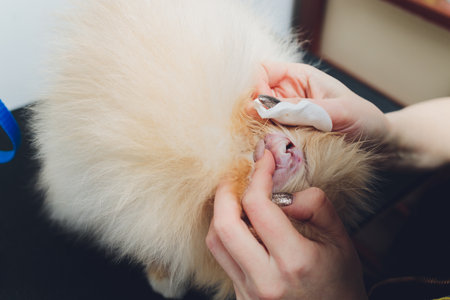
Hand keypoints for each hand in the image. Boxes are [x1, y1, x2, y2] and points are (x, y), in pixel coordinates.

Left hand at [206, 150, 367, 298]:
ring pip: (216, 241)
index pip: (258, 206)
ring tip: (236, 197)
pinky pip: (223, 258)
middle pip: (224, 224)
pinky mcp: (241, 297)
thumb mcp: (341, 242)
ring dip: (221, 212)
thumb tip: (285, 193)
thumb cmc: (340, 283)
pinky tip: (243, 225)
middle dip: (225, 191)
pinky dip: (227, 233)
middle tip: (237, 176)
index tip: (264, 160)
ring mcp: (249, 291)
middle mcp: (266, 279)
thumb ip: (317, 207)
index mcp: (295, 262)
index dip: (258, 175)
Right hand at [251, 61, 388, 141]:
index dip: (256, 85)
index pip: (262, 70)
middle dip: (253, 112)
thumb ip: (306, 108)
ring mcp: (284, 117)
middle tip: (264, 130)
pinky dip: (265, 143)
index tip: (263, 107)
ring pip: (256, 118)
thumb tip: (268, 108)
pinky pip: (265, 136)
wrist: (377, 145)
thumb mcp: (341, 111)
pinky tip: (275, 152)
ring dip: (258, 130)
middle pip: (253, 95)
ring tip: (272, 144)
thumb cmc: (365, 120)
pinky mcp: (285, 136)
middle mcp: (287, 95)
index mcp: (299, 77)